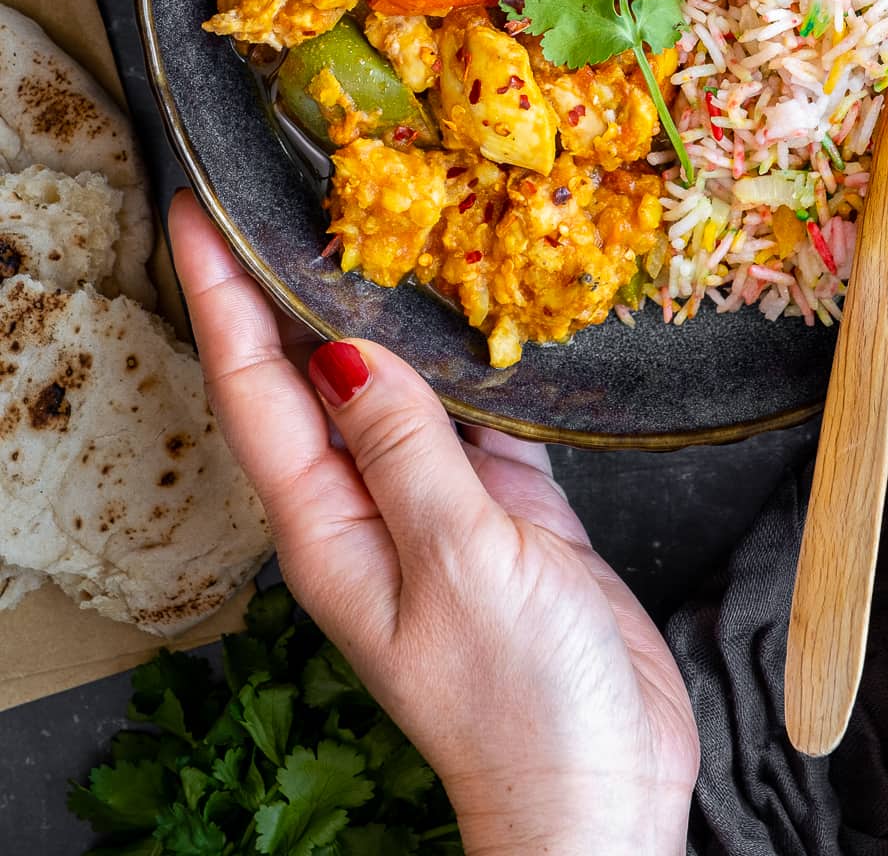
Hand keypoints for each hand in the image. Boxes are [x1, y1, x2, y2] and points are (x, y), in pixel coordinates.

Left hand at [169, 195, 698, 855]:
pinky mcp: (503, 501)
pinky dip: (471, 350)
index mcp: (328, 525)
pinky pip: (474, 405)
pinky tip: (481, 297)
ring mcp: (435, 500)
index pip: (255, 390)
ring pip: (394, 379)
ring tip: (374, 217)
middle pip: (310, 374)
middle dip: (286, 283)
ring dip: (381, 305)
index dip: (221, 298)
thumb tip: (346, 350)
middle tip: (280, 188)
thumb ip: (406, 450)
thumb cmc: (521, 704)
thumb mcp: (457, 566)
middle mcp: (367, 501)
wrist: (604, 784)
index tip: (197, 216)